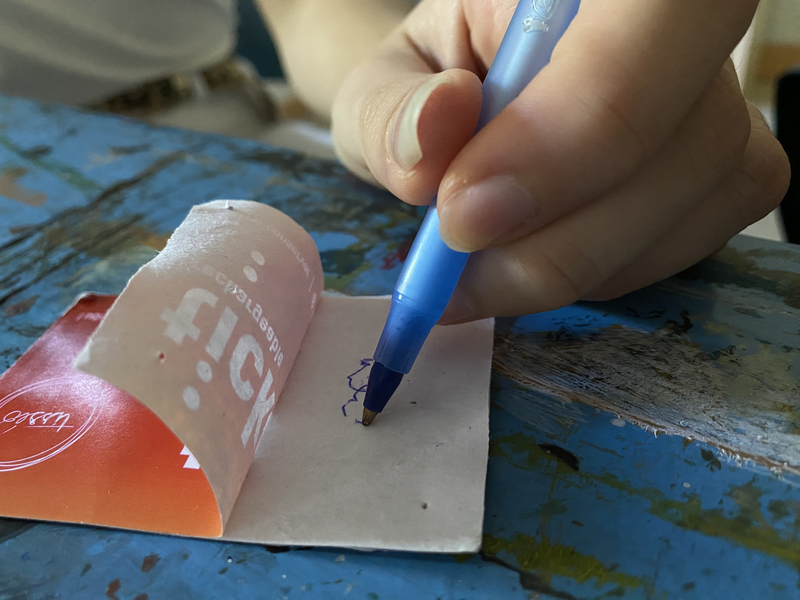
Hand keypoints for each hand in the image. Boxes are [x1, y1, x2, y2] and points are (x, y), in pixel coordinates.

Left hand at [332, 0, 790, 321]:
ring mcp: (716, 101)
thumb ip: (393, 112)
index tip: (467, 210)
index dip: (580, 127)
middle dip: (563, 234)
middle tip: (459, 257)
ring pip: (703, 198)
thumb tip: (437, 128)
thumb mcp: (382, 91)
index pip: (656, 18)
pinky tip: (536, 256)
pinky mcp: (725, 170)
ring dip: (575, 261)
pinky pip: (694, 240)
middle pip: (696, 136)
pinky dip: (603, 272)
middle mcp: (680, 29)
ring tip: (480, 266)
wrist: (459, 107)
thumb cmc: (427, 88)